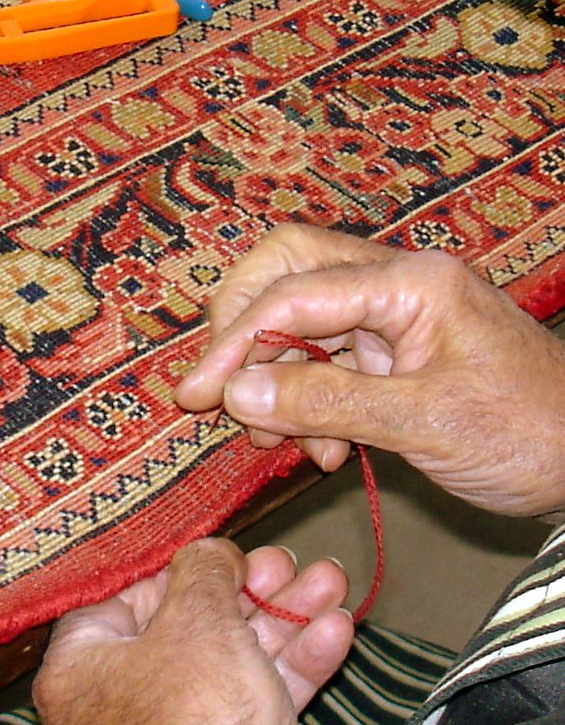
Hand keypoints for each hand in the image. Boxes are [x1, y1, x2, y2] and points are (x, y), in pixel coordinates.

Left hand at [32, 538, 351, 724]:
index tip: (222, 558)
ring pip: (230, 663)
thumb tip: (211, 555)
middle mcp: (116, 707)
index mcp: (81, 669)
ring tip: (333, 583)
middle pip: (189, 629)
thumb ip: (204, 570)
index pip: (122, 603)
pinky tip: (337, 631)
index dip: (177, 573)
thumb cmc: (192, 705)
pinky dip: (290, 669)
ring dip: (284, 622)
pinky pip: (249, 703)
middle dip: (253, 594)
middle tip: (291, 565)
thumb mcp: (197, 616)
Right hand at [174, 225, 564, 517]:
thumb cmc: (526, 434)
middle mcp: (396, 287)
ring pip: (301, 326)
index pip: (295, 294)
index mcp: (410, 282)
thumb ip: (327, 403)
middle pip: (288, 274)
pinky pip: (328, 366)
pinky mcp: (395, 356)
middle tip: (223, 392)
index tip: (198, 396)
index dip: (235, 343)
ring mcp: (394, 320)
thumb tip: (239, 394)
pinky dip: (310, 405)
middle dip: (244, 330)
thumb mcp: (423, 423)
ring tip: (280, 444)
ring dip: (278, 381)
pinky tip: (324, 450)